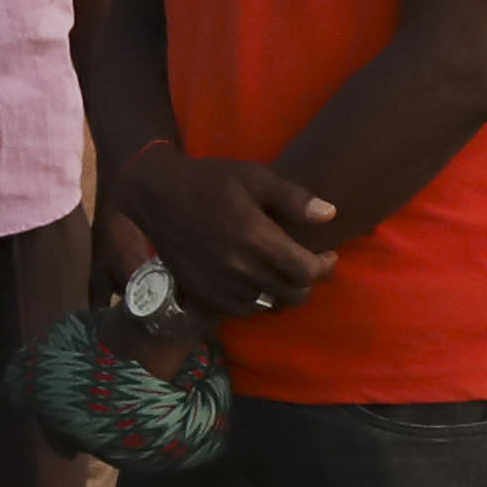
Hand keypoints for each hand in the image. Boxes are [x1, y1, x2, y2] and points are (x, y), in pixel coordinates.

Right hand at [117, 140, 339, 312]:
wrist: (156, 195)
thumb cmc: (210, 180)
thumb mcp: (255, 177)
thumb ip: (294, 198)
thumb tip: (330, 215)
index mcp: (255, 237)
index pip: (306, 271)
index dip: (325, 266)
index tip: (327, 255)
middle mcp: (238, 267)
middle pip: (293, 294)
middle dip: (308, 282)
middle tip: (306, 265)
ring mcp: (219, 284)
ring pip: (270, 305)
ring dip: (283, 293)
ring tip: (282, 274)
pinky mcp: (203, 293)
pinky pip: (244, 309)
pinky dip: (258, 300)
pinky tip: (256, 281)